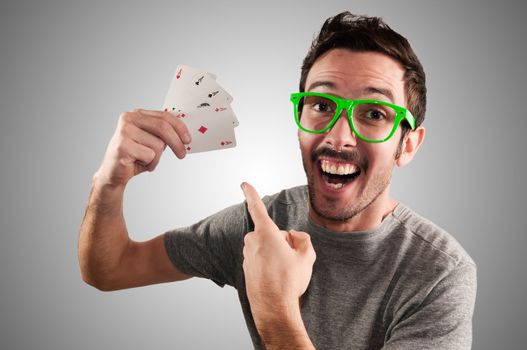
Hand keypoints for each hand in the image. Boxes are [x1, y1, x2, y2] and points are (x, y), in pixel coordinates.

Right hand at [94, 109, 190, 187]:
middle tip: (182, 154)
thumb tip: (184, 134)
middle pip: (163, 127)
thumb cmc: (133, 156)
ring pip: (158, 144)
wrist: (112, 173)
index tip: (188, 139)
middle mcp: (129, 119)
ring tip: (145, 160)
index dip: (180, 128)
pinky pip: (150, 155)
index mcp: (136, 114)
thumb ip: (162, 133)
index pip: (164, 116)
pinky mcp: (123, 146)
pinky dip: (149, 164)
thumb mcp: (150, 141)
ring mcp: (124, 131)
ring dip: (156, 158)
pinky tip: (138, 163)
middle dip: (177, 143)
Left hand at [241, 182, 315, 321]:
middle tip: (291, 257)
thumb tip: (293, 236)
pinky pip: (261, 259)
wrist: (273, 308)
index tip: (244, 184)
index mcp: (265, 234)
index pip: (257, 208)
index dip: (251, 194)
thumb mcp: (307, 256)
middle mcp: (252, 242)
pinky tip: (278, 278)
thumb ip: (302, 239)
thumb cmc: (289, 281)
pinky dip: (269, 264)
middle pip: (270, 233)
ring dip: (275, 253)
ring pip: (265, 246)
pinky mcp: (246, 268)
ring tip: (285, 271)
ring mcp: (248, 256)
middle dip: (280, 240)